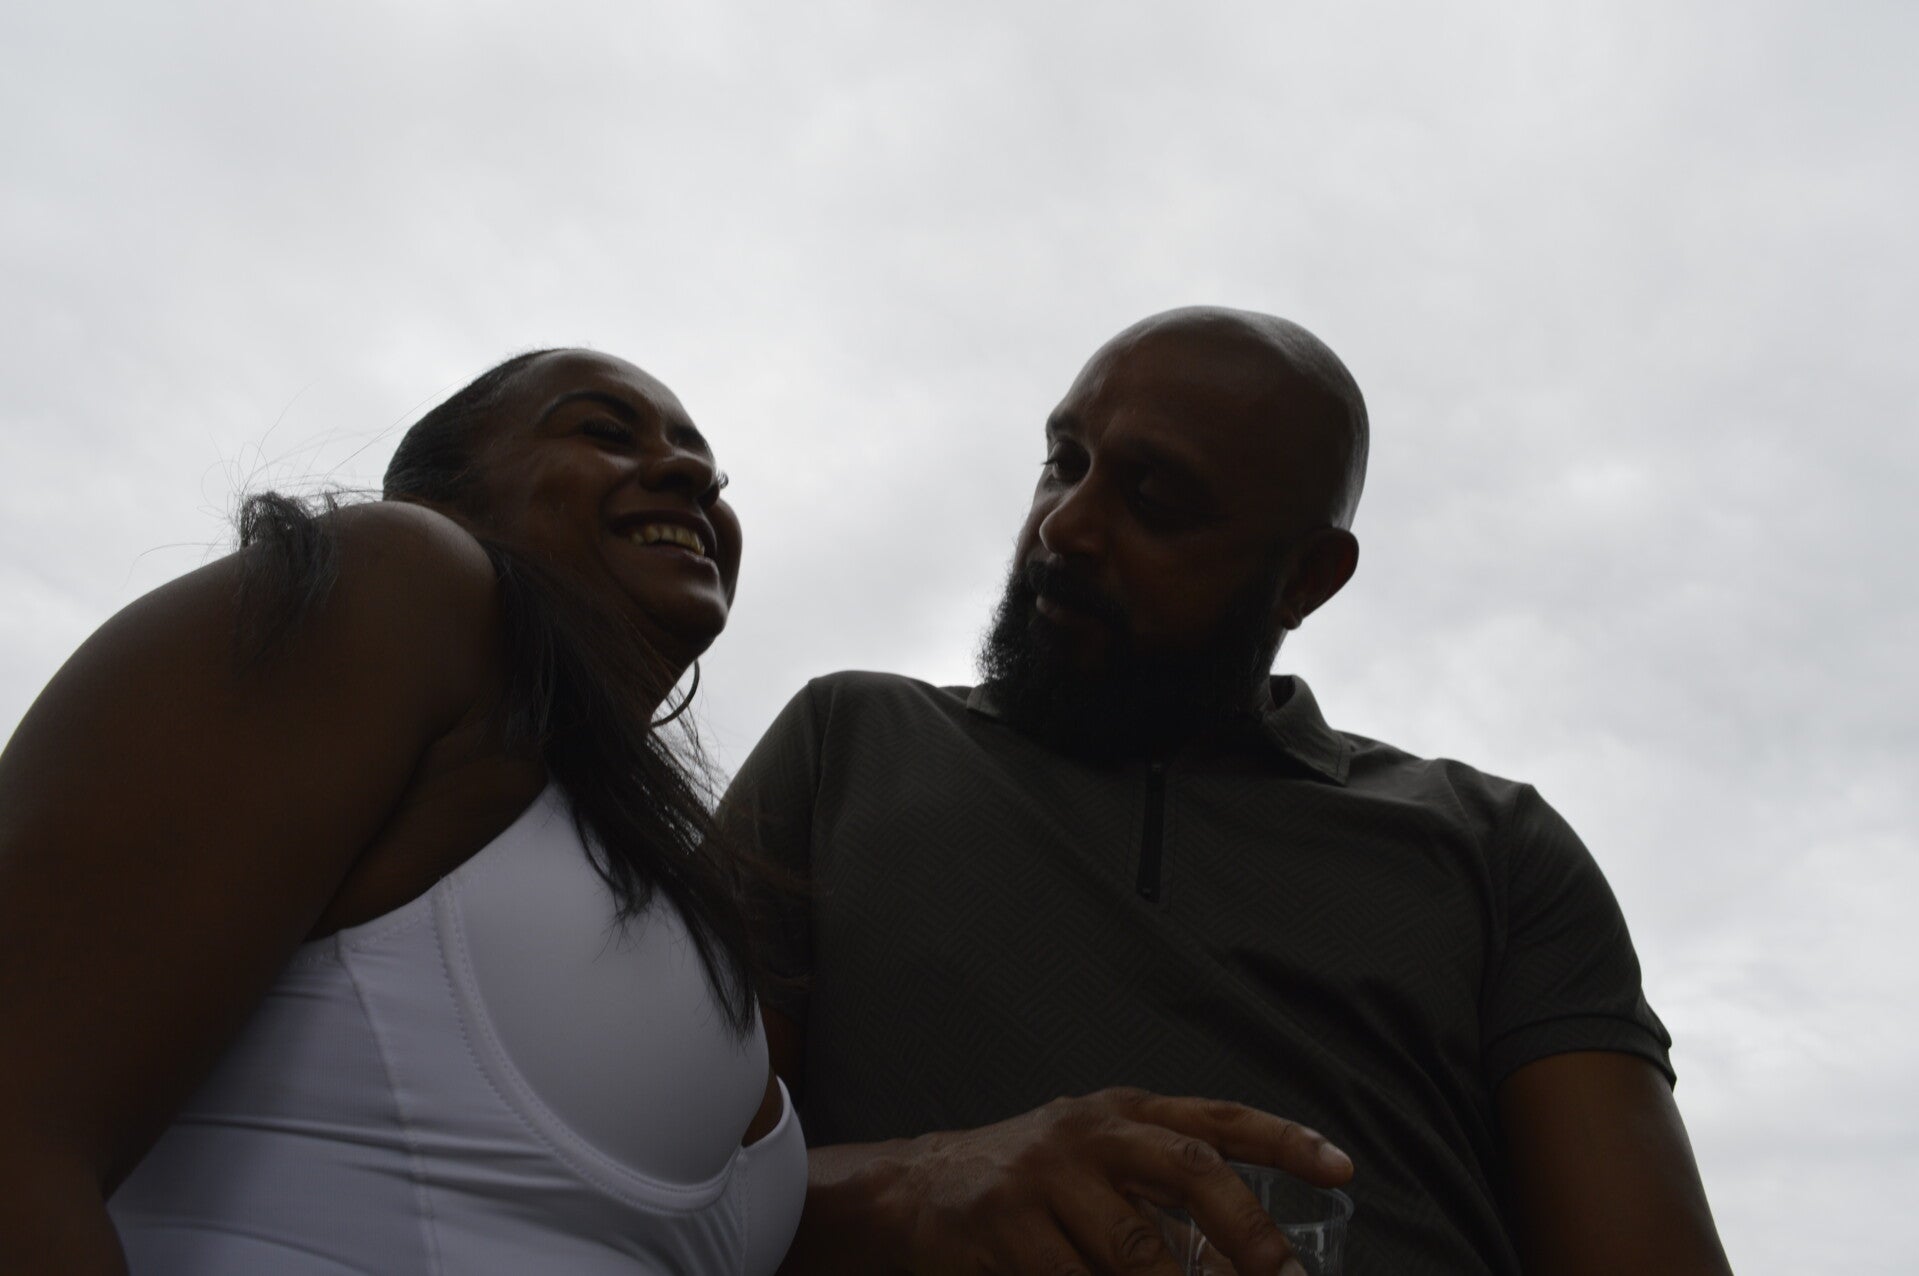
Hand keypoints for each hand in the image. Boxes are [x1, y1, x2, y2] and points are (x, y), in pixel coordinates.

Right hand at [887, 1087, 1352, 1274]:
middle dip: (1247, 1229)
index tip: (1341, 1168)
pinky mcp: (1005, 1223)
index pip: (1218, 1119)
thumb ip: (1168, 1207)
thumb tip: (1250, 1266)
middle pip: (1189, 1168)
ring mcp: (1045, 1175)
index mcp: (1124, 1113)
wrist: (916, 1191)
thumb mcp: (1101, 1172)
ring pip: (1134, 1248)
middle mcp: (1090, 1131)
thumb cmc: (1030, 1185)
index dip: (1284, 1141)